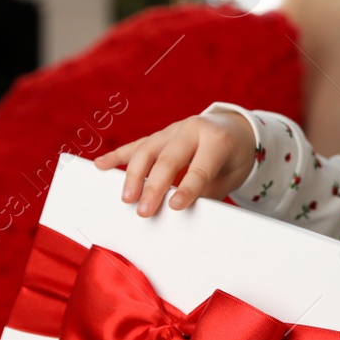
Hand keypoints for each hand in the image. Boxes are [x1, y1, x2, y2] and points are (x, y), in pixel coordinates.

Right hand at [94, 111, 256, 216]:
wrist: (238, 128)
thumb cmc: (235, 157)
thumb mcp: (231, 176)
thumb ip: (206, 190)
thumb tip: (178, 211)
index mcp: (217, 140)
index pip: (199, 167)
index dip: (187, 188)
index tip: (174, 207)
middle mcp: (193, 130)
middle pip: (168, 158)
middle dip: (153, 186)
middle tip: (144, 211)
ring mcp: (175, 129)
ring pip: (148, 149)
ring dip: (134, 175)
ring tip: (126, 198)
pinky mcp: (162, 134)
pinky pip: (138, 144)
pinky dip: (118, 155)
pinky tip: (101, 165)